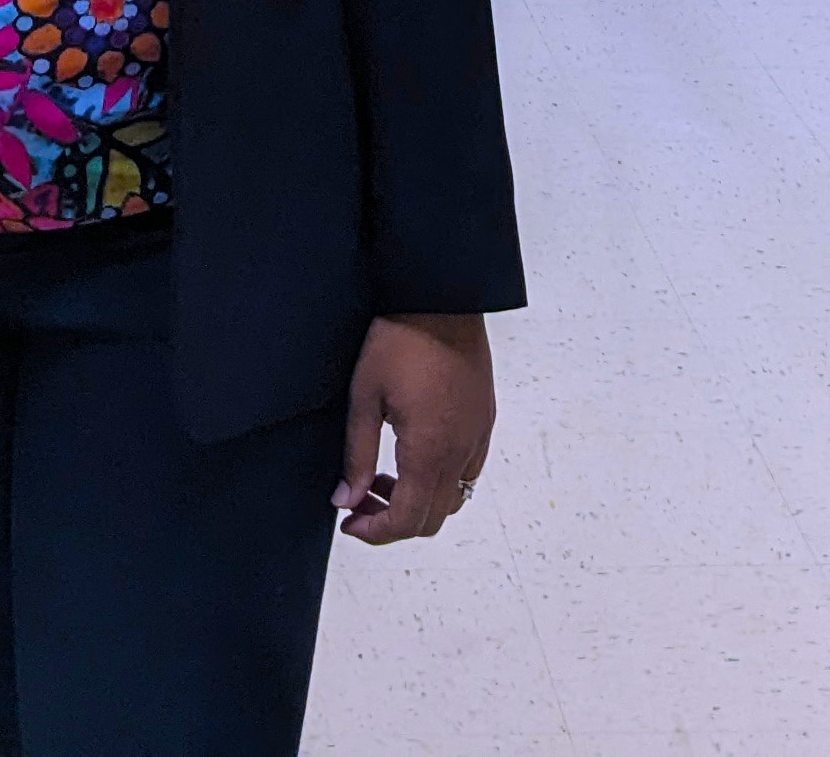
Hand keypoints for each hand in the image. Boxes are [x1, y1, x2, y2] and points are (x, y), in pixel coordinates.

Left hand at [332, 311, 492, 544]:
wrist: (442, 299)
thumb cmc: (400, 340)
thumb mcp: (365, 397)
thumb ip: (356, 454)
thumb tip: (345, 499)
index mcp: (429, 452)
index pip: (407, 520)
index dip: (375, 532)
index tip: (348, 523)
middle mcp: (461, 453)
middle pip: (432, 518)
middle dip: (392, 522)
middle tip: (358, 503)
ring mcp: (478, 438)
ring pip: (453, 499)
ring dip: (418, 502)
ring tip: (381, 478)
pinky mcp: (484, 421)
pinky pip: (467, 471)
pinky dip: (440, 480)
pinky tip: (412, 455)